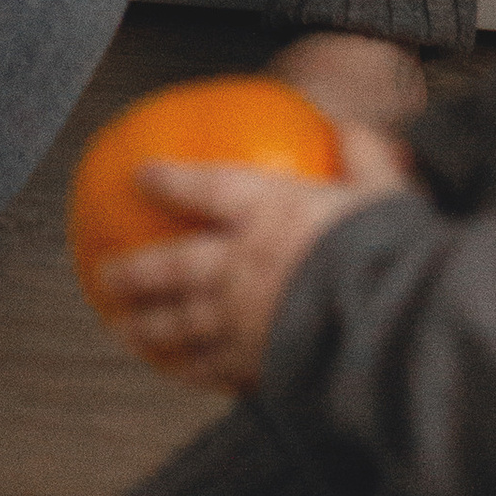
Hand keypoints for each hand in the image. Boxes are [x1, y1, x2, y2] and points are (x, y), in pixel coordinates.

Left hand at [94, 121, 412, 388]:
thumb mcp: (384, 191)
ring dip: (147, 327)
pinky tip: (176, 371)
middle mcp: (238, 265)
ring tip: (123, 329)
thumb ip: (364, 154)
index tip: (141, 175)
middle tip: (105, 273)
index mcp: (264, 212)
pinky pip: (211, 367)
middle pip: (171, 267)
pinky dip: (189, 368)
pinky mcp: (254, 364)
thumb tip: (350, 125)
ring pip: (179, 324)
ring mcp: (240, 319)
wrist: (391, 325)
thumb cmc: (389, 251)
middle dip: (133, 270)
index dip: (168, 180)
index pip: (203, 188)